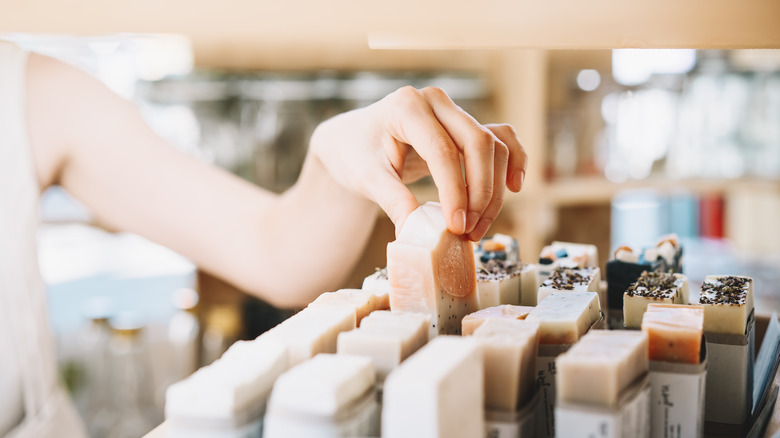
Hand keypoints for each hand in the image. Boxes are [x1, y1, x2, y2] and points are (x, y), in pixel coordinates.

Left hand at [309, 86, 527, 240]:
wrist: (350, 139)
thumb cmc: (354, 153)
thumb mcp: (366, 178)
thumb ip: (393, 201)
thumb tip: (417, 233)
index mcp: (407, 107)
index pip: (443, 150)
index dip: (455, 191)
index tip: (456, 226)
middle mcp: (435, 102)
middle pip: (478, 144)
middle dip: (480, 192)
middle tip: (468, 231)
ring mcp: (453, 112)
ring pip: (493, 146)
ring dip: (493, 189)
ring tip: (476, 227)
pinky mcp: (464, 127)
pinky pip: (500, 139)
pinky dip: (512, 161)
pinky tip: (515, 186)